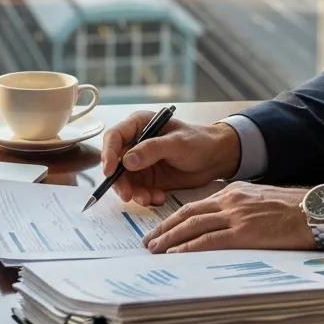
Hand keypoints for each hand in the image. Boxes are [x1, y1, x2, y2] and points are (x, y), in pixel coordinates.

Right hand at [101, 112, 240, 205]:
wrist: (216, 158)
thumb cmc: (199, 141)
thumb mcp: (177, 143)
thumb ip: (152, 149)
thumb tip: (126, 160)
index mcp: (139, 125)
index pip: (114, 137)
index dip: (108, 154)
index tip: (109, 171)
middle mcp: (135, 144)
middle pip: (115, 163)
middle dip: (120, 181)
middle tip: (128, 195)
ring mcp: (141, 163)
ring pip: (125, 180)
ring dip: (134, 192)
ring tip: (150, 198)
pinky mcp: (148, 179)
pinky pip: (138, 190)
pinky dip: (146, 197)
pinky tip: (159, 197)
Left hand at [142, 182, 314, 252]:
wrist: (315, 211)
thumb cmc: (293, 210)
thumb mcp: (260, 201)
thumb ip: (240, 209)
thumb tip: (225, 225)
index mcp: (233, 193)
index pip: (195, 205)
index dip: (174, 218)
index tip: (161, 230)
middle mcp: (230, 201)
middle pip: (187, 214)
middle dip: (165, 229)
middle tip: (148, 242)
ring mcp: (236, 216)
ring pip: (193, 226)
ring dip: (170, 239)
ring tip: (155, 251)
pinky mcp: (245, 232)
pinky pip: (209, 240)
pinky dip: (189, 248)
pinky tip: (176, 255)